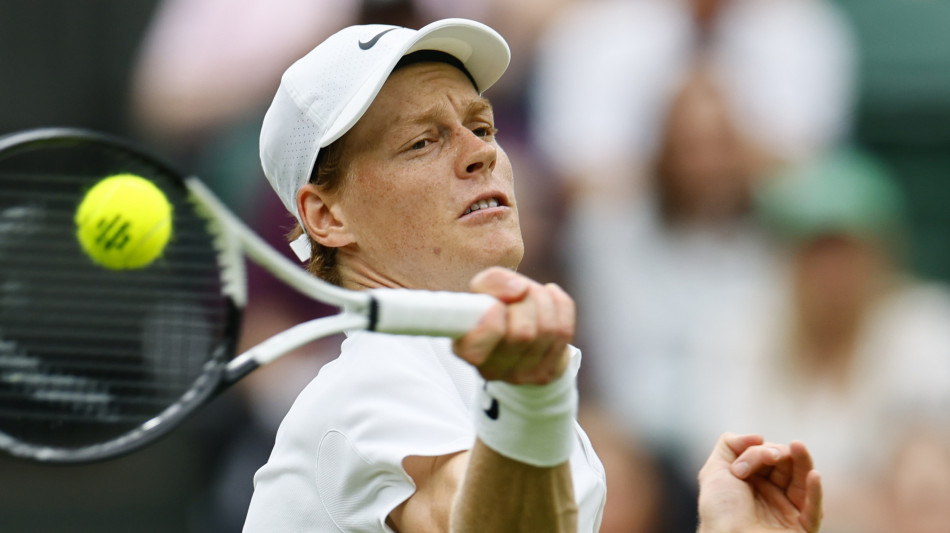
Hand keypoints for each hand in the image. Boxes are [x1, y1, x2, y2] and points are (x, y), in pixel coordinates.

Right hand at [452, 267, 573, 384]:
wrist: (512, 329)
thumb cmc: (493, 307)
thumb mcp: (482, 289)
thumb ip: (492, 282)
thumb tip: (519, 289)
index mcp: (466, 350)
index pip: (479, 346)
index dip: (492, 318)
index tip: (496, 304)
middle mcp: (492, 370)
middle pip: (523, 333)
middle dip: (526, 301)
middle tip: (519, 292)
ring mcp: (523, 375)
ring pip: (548, 330)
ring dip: (543, 300)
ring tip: (532, 294)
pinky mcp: (548, 372)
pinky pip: (564, 331)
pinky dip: (560, 305)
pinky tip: (549, 299)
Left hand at [697, 433, 822, 532]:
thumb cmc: (719, 512)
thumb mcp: (714, 471)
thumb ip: (730, 444)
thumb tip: (758, 436)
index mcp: (751, 483)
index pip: (764, 457)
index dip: (757, 452)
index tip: (740, 467)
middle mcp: (770, 495)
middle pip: (786, 465)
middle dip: (778, 454)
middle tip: (771, 457)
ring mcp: (787, 511)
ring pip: (803, 482)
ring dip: (803, 461)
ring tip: (798, 445)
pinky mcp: (801, 528)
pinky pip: (815, 509)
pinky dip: (816, 491)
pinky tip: (814, 474)